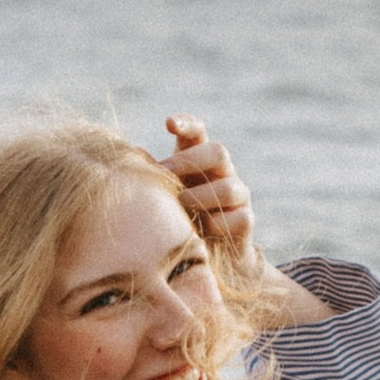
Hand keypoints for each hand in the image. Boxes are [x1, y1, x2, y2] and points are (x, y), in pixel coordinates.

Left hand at [162, 116, 253, 256]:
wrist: (206, 256)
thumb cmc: (178, 217)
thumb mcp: (164, 195)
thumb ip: (154, 176)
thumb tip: (134, 153)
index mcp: (199, 160)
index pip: (198, 133)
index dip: (187, 124)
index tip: (169, 123)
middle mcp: (223, 173)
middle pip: (218, 151)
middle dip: (189, 161)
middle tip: (164, 173)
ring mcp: (238, 196)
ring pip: (229, 187)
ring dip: (201, 196)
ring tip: (180, 205)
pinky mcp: (245, 220)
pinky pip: (238, 218)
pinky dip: (216, 224)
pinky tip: (201, 233)